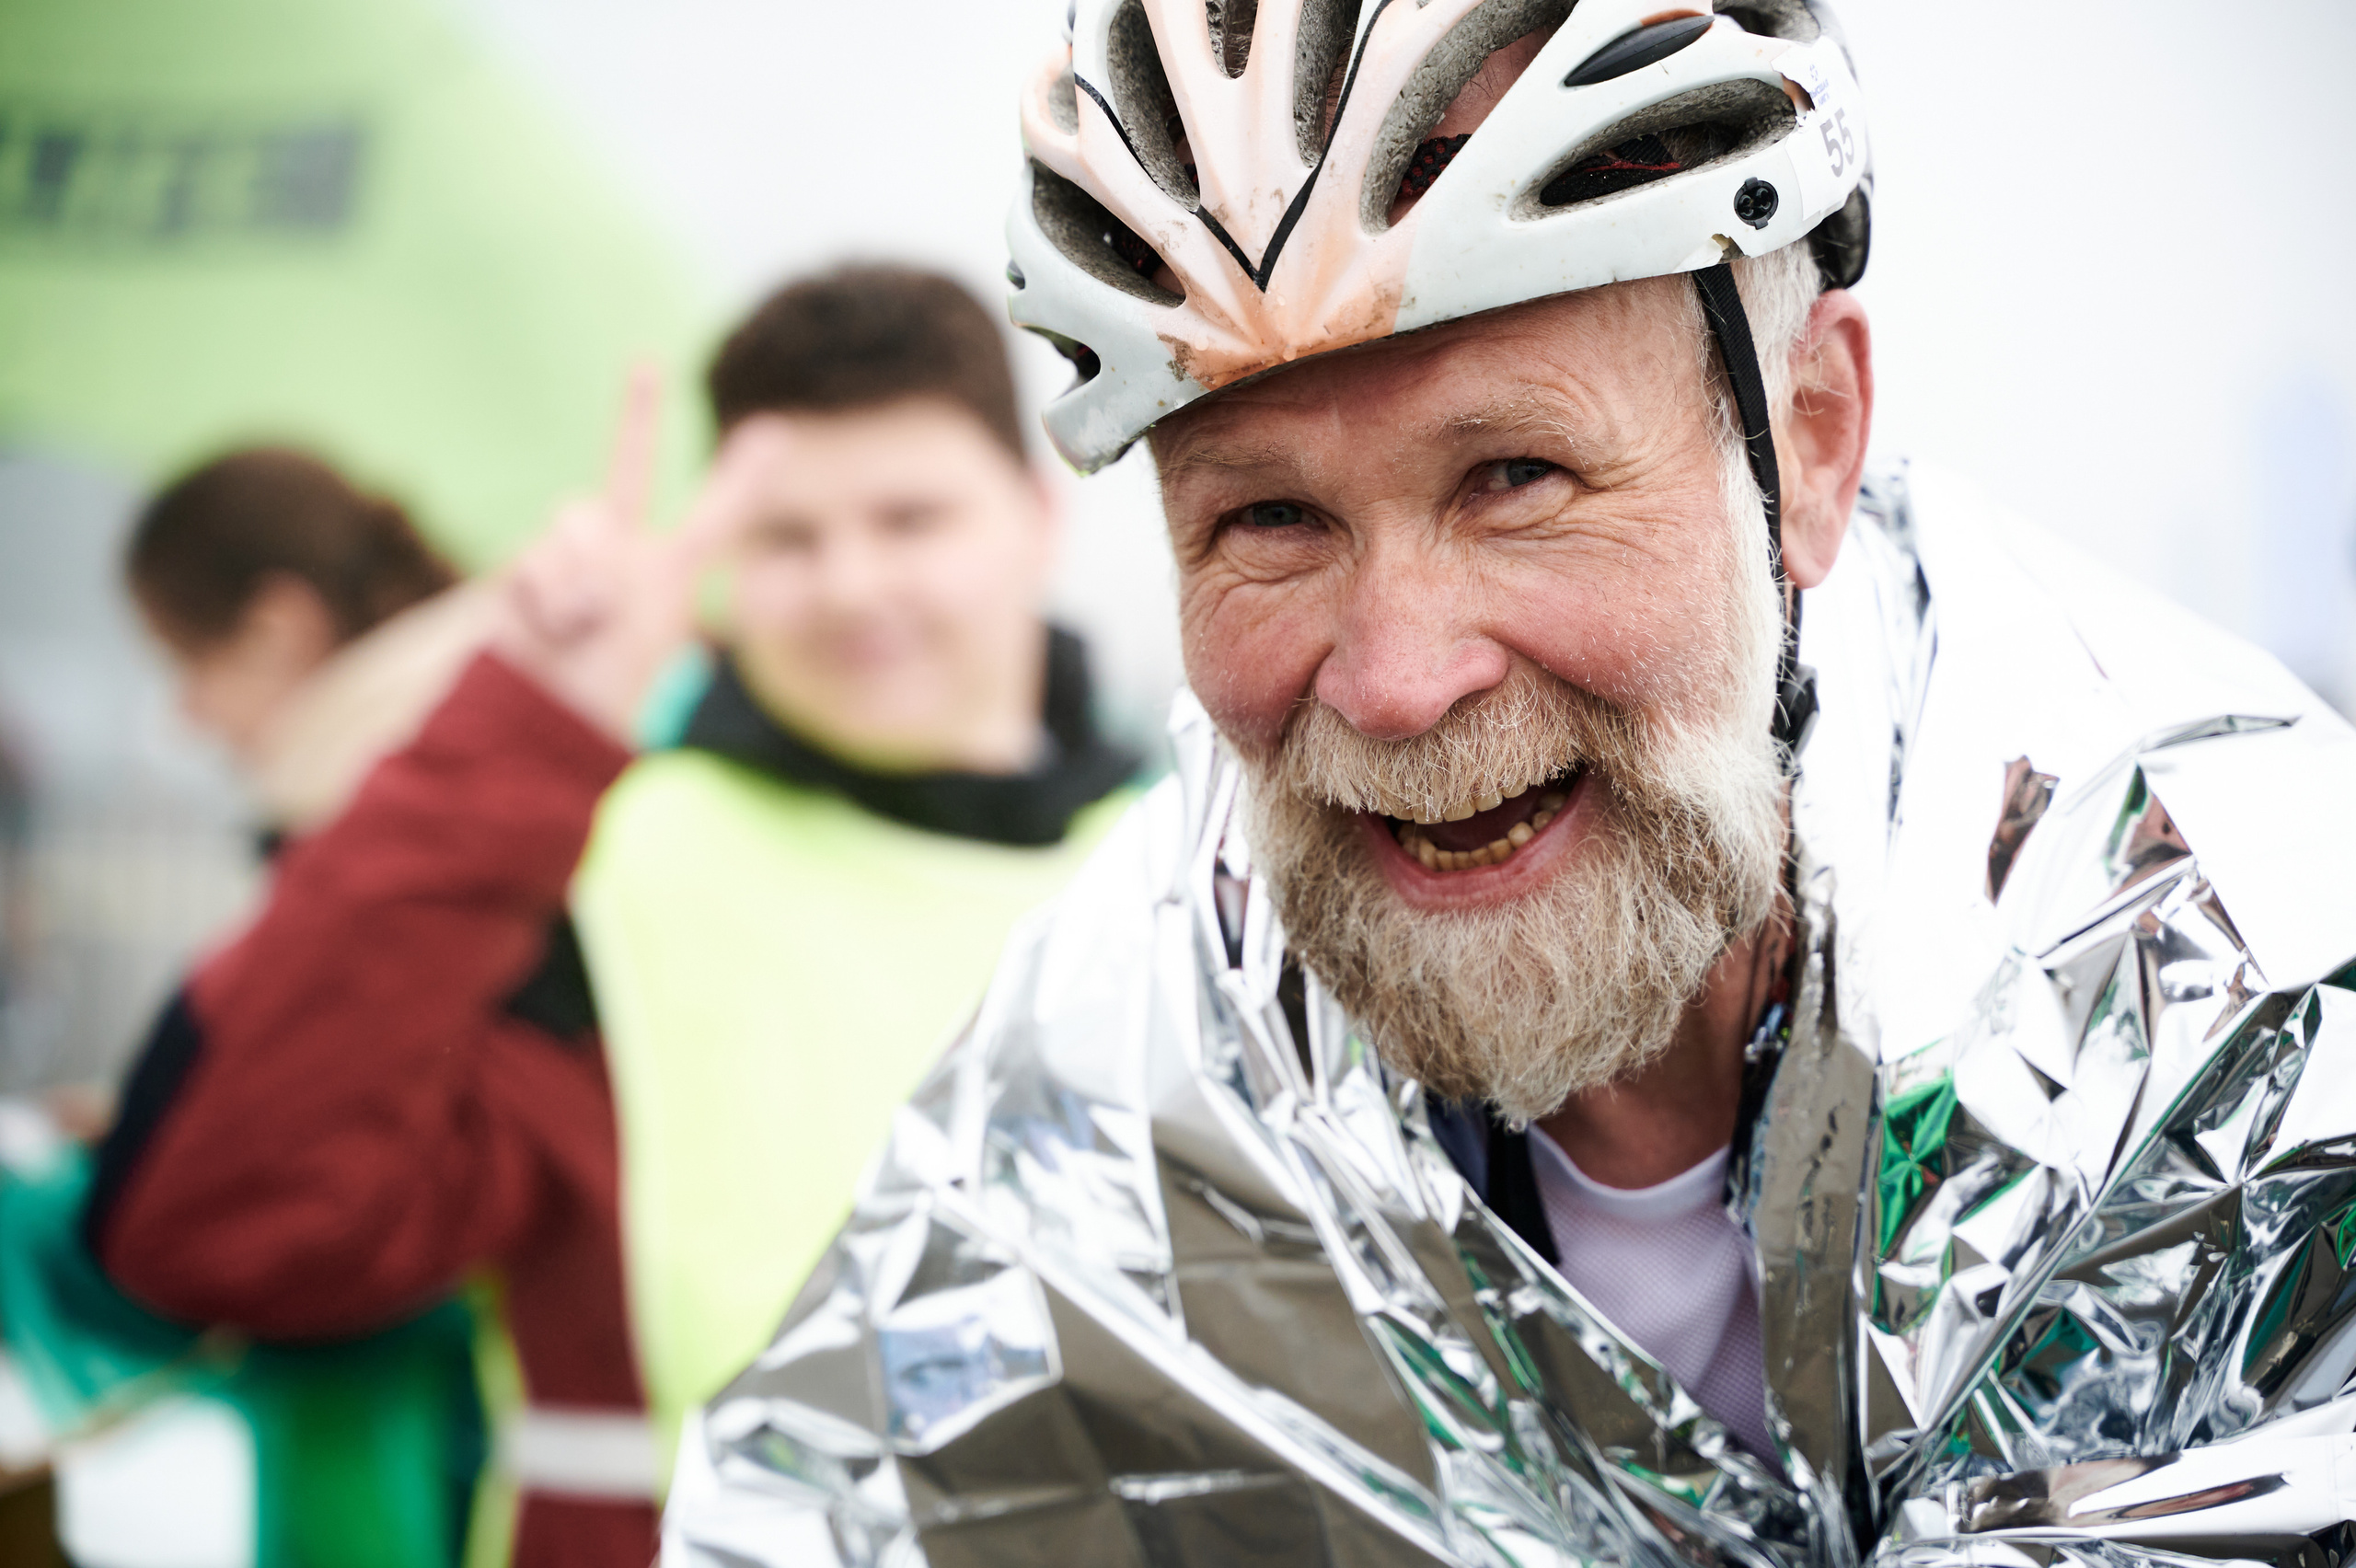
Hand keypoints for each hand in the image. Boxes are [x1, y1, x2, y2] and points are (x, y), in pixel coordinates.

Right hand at [495, 367, 767, 742]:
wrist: (547, 721)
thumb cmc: (605, 693)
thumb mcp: (647, 631)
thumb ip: (621, 573)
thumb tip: (585, 545)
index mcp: (668, 573)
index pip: (714, 515)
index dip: (741, 476)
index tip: (773, 433)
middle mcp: (619, 551)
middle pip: (627, 468)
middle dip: (635, 412)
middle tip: (646, 363)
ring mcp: (570, 555)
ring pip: (577, 520)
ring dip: (582, 579)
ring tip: (582, 627)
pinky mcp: (525, 567)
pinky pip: (537, 557)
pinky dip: (546, 596)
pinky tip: (548, 629)